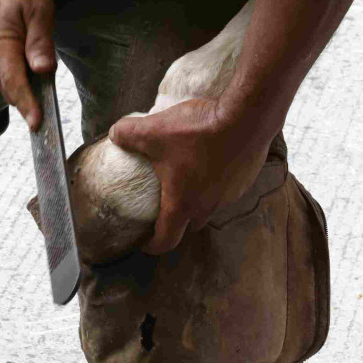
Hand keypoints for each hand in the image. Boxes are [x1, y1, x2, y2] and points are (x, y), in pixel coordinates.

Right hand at [0, 0, 55, 129]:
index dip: (28, 106)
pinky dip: (21, 86)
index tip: (39, 125)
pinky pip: (7, 78)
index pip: (16, 84)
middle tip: (52, 125)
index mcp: (3, 47)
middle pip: (13, 92)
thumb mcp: (37, 6)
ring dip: (26, 98)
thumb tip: (43, 70)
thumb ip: (40, 39)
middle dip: (30, 108)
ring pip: (9, 87)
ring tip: (46, 108)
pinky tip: (35, 83)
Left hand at [108, 97, 270, 252]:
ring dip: (197, 196)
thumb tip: (115, 134)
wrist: (247, 118)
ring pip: (209, 204)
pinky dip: (215, 178)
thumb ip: (128, 134)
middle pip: (189, 223)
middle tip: (161, 205)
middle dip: (175, 219)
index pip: (166, 239)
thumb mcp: (154, 131)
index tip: (143, 241)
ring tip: (185, 176)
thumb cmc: (199, 131)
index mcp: (183, 203)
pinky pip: (225, 186)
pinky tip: (209, 156)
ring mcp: (230, 193)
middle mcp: (208, 205)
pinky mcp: (245, 178)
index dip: (151, 245)